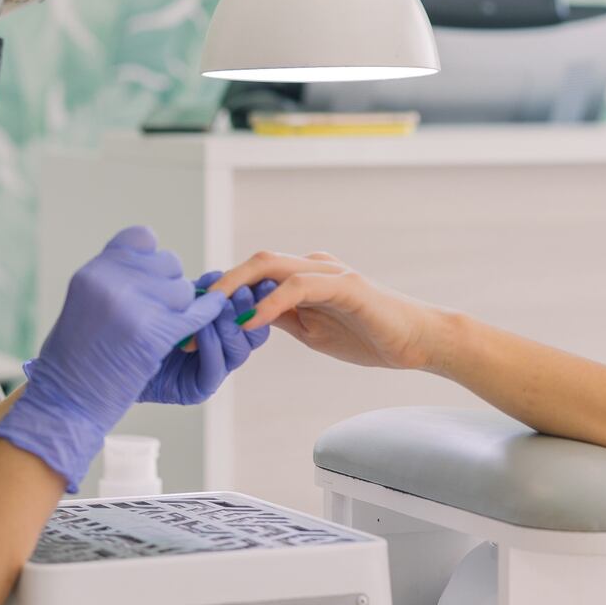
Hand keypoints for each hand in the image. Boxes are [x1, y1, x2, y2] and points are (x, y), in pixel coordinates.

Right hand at [0, 227, 228, 488]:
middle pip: (168, 264)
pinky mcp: (153, 333)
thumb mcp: (86, 303)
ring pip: (184, 291)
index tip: (153, 276)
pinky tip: (214, 313)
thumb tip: (159, 260)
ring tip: (161, 329)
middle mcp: (111, 281)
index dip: (152, 258)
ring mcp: (133, 306)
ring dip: (181, 309)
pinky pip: (195, 315)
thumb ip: (117, 280)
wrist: (64, 401)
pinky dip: (207, 315)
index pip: (141, 237)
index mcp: (94, 271)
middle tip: (159, 310)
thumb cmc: (74, 357)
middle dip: (170, 286)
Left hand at [138, 273, 279, 404]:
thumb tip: (218, 274)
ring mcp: (211, 371)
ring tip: (218, 308)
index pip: (250, 313)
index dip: (257, 296)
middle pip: (253, 333)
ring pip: (238, 350)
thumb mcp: (172, 301)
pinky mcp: (197, 389)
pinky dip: (211, 346)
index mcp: (221, 326)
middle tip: (242, 292)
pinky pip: (214, 369)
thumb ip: (197, 291)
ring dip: (230, 326)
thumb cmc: (139, 322)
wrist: (109, 353)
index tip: (258, 279)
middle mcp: (221, 350)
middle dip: (248, 310)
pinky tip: (201, 329)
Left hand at [210, 251, 448, 370]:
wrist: (419, 341)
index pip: (253, 276)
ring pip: (272, 265)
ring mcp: (330, 272)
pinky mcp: (347, 285)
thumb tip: (241, 320)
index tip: (189, 314)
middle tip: (187, 310)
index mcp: (303, 276)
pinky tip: (251, 320)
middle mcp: (313, 266)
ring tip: (209, 311)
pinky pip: (301, 287)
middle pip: (255, 263)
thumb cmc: (369, 335)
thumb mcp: (312, 332)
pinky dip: (272, 302)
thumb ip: (281, 320)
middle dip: (218, 285)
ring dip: (236, 288)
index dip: (220, 292)